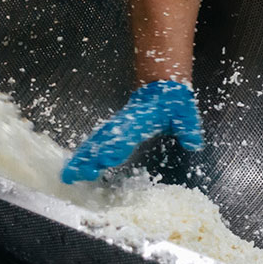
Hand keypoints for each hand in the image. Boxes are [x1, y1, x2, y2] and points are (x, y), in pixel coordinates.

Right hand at [62, 80, 204, 182]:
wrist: (161, 88)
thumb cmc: (173, 102)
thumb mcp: (186, 114)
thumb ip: (189, 129)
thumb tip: (194, 143)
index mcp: (140, 121)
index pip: (125, 137)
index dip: (115, 148)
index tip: (104, 161)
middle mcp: (123, 125)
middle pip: (103, 142)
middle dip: (89, 158)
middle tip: (76, 175)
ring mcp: (115, 127)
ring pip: (94, 143)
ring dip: (81, 158)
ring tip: (68, 174)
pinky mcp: (113, 130)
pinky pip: (95, 142)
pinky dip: (83, 153)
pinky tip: (75, 165)